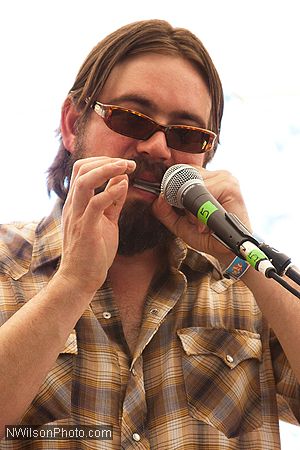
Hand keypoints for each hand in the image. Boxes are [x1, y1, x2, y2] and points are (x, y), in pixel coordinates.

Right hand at [56, 157, 135, 295]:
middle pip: (81, 168)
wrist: (79, 279)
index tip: (124, 164)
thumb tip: (121, 181)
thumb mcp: (105, 221)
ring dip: (107, 169)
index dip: (103, 161)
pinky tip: (124, 186)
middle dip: (107, 160)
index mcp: (76, 203)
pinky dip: (111, 191)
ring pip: (85, 181)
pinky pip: (95, 203)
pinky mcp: (85, 229)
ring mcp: (77, 216)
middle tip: (128, 163)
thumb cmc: (92, 252)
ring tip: (126, 167)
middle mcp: (73, 205)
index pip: (82, 169)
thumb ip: (112, 201)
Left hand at [152, 166, 251, 263]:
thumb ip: (164, 211)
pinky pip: (205, 192)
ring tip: (200, 224)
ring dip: (193, 210)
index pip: (183, 171)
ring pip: (195, 186)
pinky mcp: (230, 187)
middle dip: (183, 202)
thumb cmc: (206, 235)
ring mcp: (225, 178)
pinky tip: (206, 225)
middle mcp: (216, 175)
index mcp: (206, 179)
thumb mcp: (179, 223)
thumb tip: (158, 198)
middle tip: (191, 220)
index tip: (175, 206)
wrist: (227, 251)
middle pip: (187, 177)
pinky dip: (200, 212)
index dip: (175, 188)